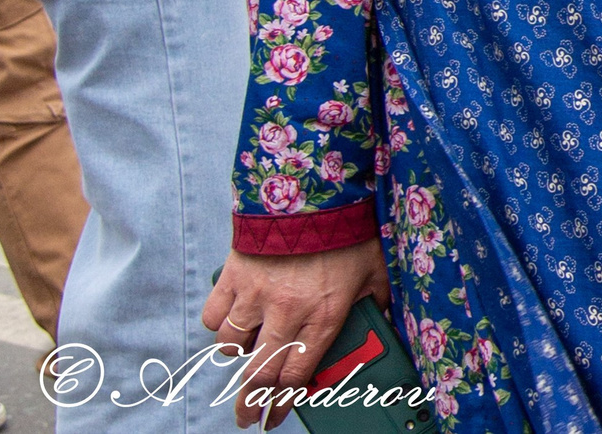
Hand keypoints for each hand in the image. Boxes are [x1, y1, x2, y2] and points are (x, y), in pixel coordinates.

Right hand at [202, 241, 386, 428]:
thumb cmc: (349, 231)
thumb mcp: (376, 271)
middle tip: (246, 417)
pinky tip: (231, 320)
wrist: (313, 189)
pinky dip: (219, 324)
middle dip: (248, 404)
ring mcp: (255, 296)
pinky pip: (213, 317)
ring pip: (230, 346)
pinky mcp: (233, 277)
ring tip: (247, 352)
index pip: (296, 376)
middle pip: (257, 374)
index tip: (274, 419)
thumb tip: (387, 329)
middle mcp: (286, 312)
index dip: (282, 404)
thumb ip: (377, 304)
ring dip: (238, 355)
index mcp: (323, 316)